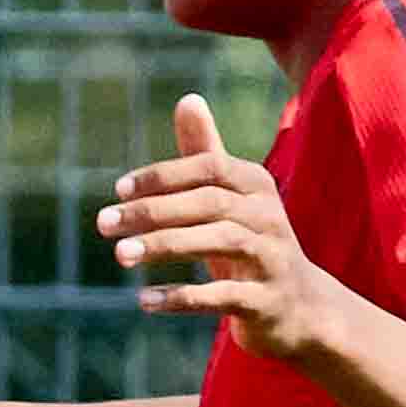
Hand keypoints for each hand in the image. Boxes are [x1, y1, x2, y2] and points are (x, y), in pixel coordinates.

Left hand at [101, 93, 354, 364]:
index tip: (118, 190)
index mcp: (256, 185)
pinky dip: (181, 297)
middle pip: (209, 203)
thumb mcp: (231, 200)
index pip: (209, 168)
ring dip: (164, 246)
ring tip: (120, 254)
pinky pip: (221, 296)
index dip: (163, 175)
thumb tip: (187, 99)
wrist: (301, 307)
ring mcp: (271, 259)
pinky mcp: (266, 301)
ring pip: (217, 243)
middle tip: (103, 223)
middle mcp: (269, 216)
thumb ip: (206, 154)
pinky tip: (144, 300)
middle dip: (153, 211)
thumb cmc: (252, 244)